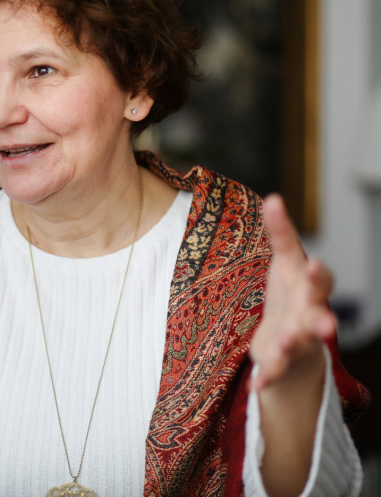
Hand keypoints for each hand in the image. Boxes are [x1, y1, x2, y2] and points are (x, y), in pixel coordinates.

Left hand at [250, 194, 336, 390]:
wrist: (291, 338)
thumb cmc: (291, 293)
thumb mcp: (286, 262)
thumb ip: (281, 233)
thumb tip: (273, 198)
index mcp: (309, 288)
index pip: (318, 279)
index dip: (319, 274)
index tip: (317, 263)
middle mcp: (310, 315)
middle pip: (318, 315)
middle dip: (321, 317)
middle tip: (326, 322)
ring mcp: (298, 339)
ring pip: (300, 343)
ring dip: (293, 342)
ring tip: (284, 341)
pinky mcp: (282, 361)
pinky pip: (276, 370)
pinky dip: (268, 378)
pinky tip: (256, 385)